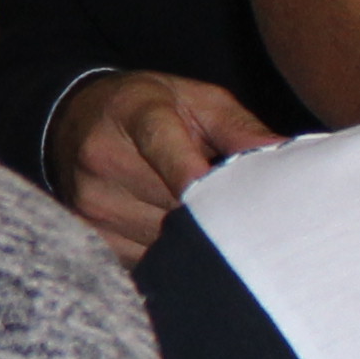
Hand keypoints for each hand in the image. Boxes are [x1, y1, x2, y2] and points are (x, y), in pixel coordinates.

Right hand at [45, 70, 283, 264]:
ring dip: (191, 236)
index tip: (231, 203)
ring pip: (163, 238)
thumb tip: (285, 156)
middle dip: (212, 212)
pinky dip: (168, 252)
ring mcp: (91, 199)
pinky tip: (176, 233)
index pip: (167, 150)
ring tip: (202, 217)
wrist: (74, 119)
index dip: (199, 181)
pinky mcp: (88, 231)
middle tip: (240, 212)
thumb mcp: (197, 101)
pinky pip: (143, 257)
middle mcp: (104, 157)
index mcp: (137, 114)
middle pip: (174, 205)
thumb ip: (239, 129)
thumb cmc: (149, 107)